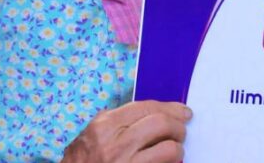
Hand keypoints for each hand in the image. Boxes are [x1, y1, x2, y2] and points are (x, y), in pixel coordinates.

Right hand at [61, 101, 191, 162]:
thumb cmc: (81, 161)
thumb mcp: (92, 136)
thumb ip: (118, 123)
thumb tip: (154, 114)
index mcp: (103, 125)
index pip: (145, 107)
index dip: (170, 108)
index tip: (182, 112)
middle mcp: (114, 143)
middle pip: (160, 123)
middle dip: (177, 126)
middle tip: (181, 132)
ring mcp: (125, 162)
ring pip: (169, 148)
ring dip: (177, 148)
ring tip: (175, 150)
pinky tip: (169, 162)